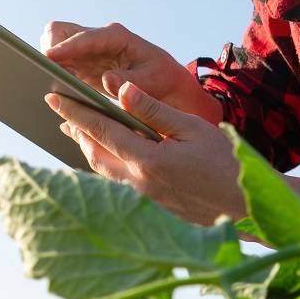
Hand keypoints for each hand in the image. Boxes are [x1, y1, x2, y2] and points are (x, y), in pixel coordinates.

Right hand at [39, 20, 222, 125]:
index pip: (85, 37)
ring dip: (50, 61)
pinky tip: (53, 89)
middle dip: (50, 47)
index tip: (48, 57)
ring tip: (48, 81)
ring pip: (56, 44)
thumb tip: (108, 80)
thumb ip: (132, 81)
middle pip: (61, 31)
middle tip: (45, 70)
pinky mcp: (82, 65)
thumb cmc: (161, 79)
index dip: (66, 47)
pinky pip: (60, 63)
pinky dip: (54, 72)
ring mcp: (88, 51)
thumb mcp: (153, 81)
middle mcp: (98, 39)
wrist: (165, 83)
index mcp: (117, 37)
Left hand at [43, 79, 245, 227]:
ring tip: (77, 131)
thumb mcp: (192, 128)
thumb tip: (121, 90)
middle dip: (76, 130)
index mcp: (147, 159)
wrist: (246, 207)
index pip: (100, 130)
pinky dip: (105, 164)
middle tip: (61, 111)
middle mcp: (137, 183)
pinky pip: (117, 182)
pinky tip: (106, 155)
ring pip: (103, 171)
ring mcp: (142, 199)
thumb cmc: (225, 163)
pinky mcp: (150, 208)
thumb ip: (153, 110)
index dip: (75, 112)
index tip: (54, 97)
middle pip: (94, 153)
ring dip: (88, 149)